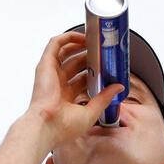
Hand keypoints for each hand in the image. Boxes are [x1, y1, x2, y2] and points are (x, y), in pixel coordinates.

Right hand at [26, 31, 123, 152]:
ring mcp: (51, 73)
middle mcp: (57, 84)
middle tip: (103, 52)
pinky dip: (67, 37)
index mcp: (66, 97)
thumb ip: (104, 98)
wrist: (47, 126)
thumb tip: (118, 87)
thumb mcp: (91, 113)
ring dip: (78, 44)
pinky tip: (82, 36)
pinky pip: (55, 44)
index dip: (95, 72)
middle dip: (89, 56)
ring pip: (65, 52)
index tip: (107, 67)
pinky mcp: (45, 65)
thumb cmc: (63, 126)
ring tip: (94, 41)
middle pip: (75, 64)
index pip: (82, 79)